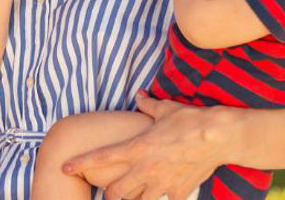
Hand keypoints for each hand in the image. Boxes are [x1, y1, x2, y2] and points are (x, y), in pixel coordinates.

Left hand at [63, 92, 235, 199]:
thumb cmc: (190, 120)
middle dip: (110, 193)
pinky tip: (166, 190)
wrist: (219, 137)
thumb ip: (148, 105)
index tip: (65, 166)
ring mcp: (162, 182)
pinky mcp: (179, 191)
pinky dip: (164, 196)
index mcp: (138, 147)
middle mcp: (146, 168)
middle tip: (109, 189)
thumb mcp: (166, 109)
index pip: (102, 157)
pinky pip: (166, 199)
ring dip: (134, 197)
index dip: (81, 162)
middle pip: (117, 191)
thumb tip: (139, 95)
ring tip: (134, 193)